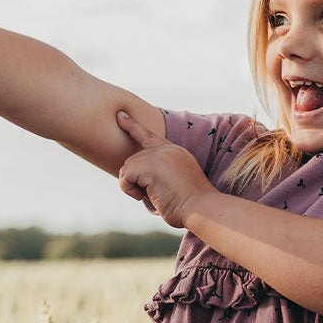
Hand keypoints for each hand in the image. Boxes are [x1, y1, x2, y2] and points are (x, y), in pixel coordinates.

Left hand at [117, 109, 216, 228]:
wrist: (202, 207)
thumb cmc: (191, 205)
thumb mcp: (175, 183)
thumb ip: (158, 174)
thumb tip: (135, 179)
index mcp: (174, 152)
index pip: (149, 136)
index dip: (132, 126)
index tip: (120, 115)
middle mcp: (165, 150)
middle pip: (133, 160)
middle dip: (136, 181)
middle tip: (155, 194)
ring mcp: (157, 155)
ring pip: (127, 168)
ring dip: (133, 186)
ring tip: (154, 195)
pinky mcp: (149, 166)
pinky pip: (125, 177)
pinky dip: (129, 190)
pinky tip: (143, 196)